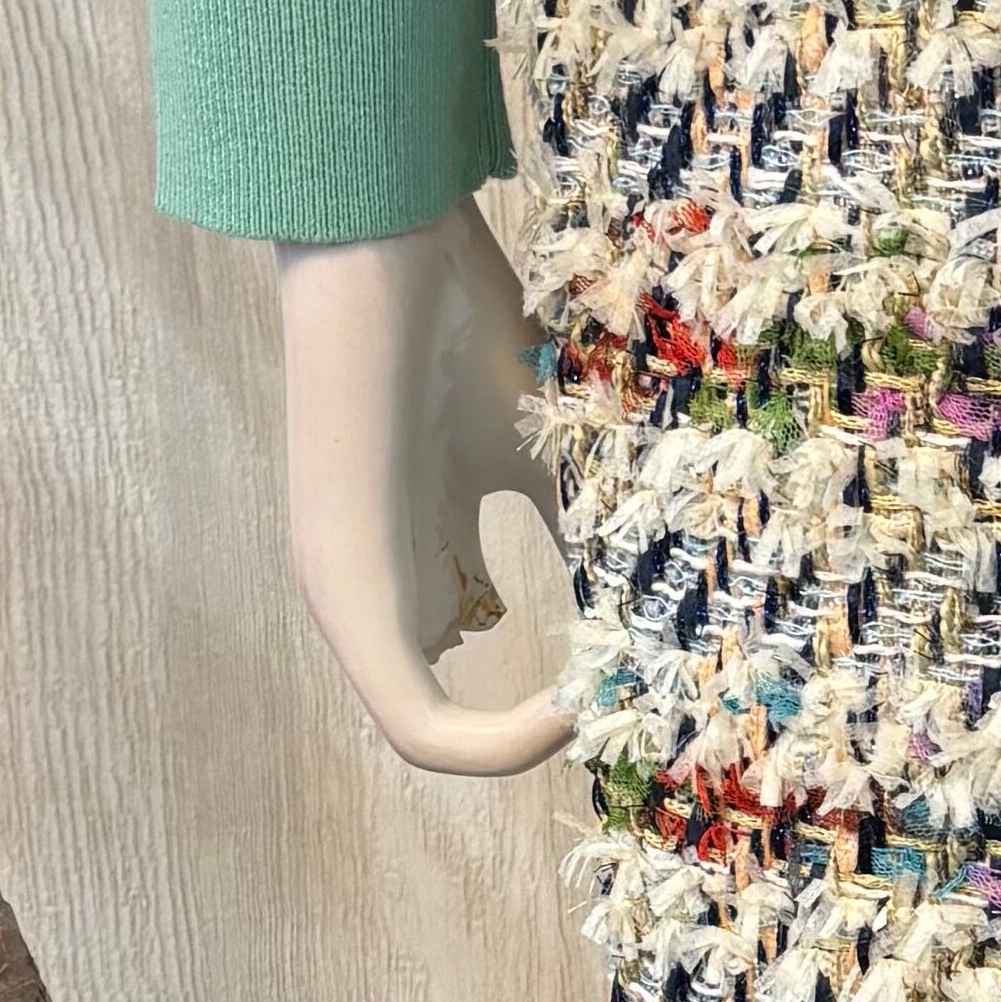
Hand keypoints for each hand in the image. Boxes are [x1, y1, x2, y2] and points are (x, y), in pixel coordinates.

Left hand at [271, 202, 570, 778]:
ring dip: (526, 739)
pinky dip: (498, 743)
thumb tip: (651, 597)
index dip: (547, 680)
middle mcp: (372, 586)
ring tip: (598, 703)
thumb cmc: (459, 328)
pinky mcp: (348, 605)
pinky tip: (566, 708)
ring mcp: (350, 601)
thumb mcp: (541, 452)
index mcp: (412, 546)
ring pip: (438, 733)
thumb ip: (573, 528)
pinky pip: (420, 728)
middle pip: (454, 704)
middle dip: (543, 722)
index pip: (468, 638)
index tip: (623, 661)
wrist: (388, 258)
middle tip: (621, 697)